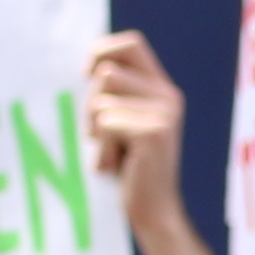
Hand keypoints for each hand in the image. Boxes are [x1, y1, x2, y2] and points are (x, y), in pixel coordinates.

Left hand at [86, 31, 188, 225]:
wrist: (152, 211)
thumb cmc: (127, 167)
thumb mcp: (120, 121)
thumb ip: (113, 92)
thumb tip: (88, 67)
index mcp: (162, 89)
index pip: (131, 43)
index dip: (101, 50)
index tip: (86, 75)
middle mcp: (169, 96)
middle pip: (106, 74)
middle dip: (91, 106)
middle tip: (106, 138)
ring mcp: (165, 113)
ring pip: (100, 101)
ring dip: (94, 130)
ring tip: (112, 152)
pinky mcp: (154, 133)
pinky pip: (104, 124)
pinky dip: (101, 148)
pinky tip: (116, 165)